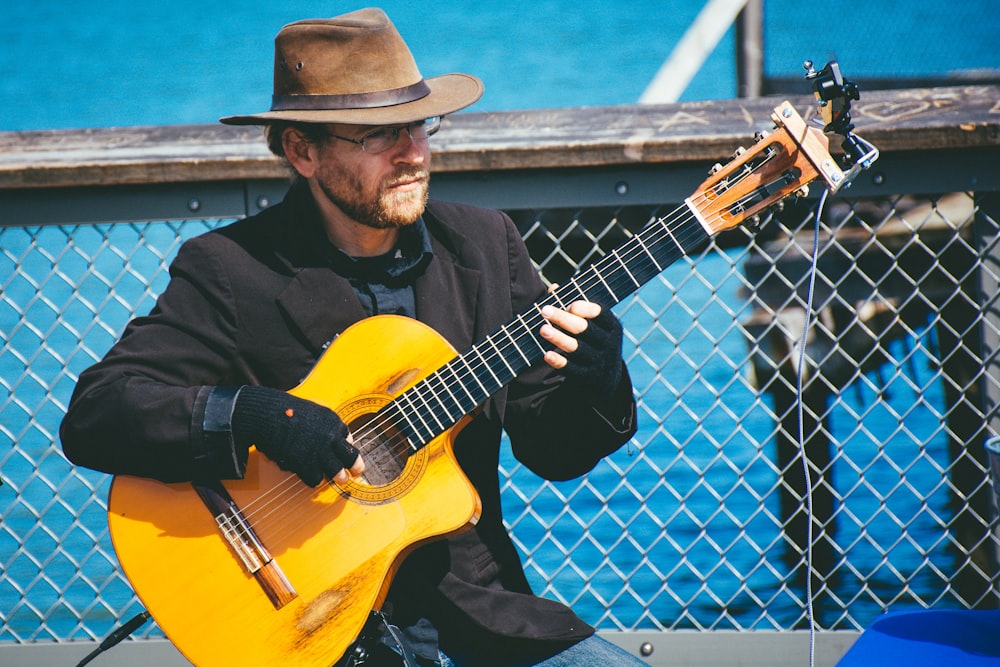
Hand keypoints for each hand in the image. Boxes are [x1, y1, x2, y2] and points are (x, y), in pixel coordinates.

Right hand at [231, 386, 364, 486]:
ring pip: (337, 473)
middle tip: (355, 473)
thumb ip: (326, 426)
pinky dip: (315, 480)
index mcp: (333, 422)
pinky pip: (316, 479)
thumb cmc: (286, 412)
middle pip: (351, 458)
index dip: (348, 448)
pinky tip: (313, 476)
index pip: (349, 439)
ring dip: (338, 477)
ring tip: (339, 478)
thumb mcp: (313, 412)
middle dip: (356, 467)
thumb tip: (338, 438)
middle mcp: (330, 437)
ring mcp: (318, 451)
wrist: (267, 414)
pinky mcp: (304, 463)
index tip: (347, 454)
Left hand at [539, 300, 624, 403]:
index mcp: (612, 327)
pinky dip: (559, 362)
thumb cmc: (594, 340)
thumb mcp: (593, 325)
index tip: (570, 305)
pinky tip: (546, 355)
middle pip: (585, 329)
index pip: (601, 315)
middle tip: (544, 310)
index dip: (586, 309)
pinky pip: (573, 369)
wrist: (606, 378)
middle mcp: (609, 344)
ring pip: (578, 349)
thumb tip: (553, 287)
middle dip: (564, 319)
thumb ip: (574, 307)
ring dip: (559, 338)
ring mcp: (600, 362)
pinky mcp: (589, 377)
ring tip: (542, 329)